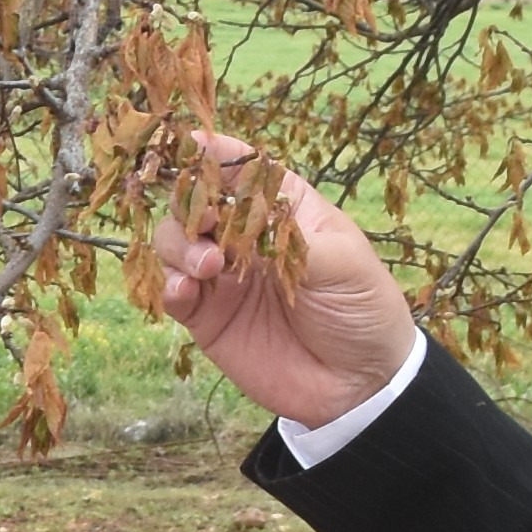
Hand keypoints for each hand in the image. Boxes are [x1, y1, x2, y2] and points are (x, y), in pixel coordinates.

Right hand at [139, 138, 419, 429]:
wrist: (360, 384)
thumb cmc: (362, 308)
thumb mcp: (340, 261)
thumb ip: (287, 235)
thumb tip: (237, 211)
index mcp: (281, 206)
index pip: (238, 167)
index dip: (209, 153)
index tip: (189, 147)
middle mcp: (243, 233)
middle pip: (192, 199)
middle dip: (189, 203)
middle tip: (206, 223)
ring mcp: (221, 274)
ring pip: (173, 241)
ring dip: (179, 246)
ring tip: (208, 268)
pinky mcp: (206, 316)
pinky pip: (171, 291)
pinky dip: (168, 286)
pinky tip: (186, 293)